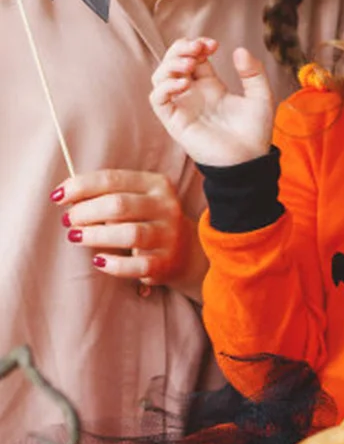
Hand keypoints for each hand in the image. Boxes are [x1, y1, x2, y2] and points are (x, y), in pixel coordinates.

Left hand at [56, 168, 199, 289]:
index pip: (112, 179)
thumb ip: (108, 193)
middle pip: (117, 204)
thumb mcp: (137, 198)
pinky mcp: (166, 262)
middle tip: (69, 220)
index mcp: (156, 185)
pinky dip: (113, 264)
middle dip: (85, 212)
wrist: (186, 250)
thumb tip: (67, 197)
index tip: (58, 197)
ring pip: (128, 233)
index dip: (80, 186)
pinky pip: (136, 265)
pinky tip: (98, 260)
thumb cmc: (148, 219)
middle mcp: (166, 207)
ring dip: (94, 236)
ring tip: (77, 237)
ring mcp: (168, 235)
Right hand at [149, 38, 276, 165]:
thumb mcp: (260, 96)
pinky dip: (165, 87)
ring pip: (160, 77)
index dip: (197, 45)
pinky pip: (158, 100)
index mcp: (210, 85)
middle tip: (198, 47)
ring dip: (170, 65)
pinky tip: (184, 84)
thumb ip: (253, 73)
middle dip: (181, 49)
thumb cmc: (254, 131)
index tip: (213, 44)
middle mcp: (193, 94)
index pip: (193, 57)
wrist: (249, 160)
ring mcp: (183, 106)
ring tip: (191, 64)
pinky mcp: (175, 121)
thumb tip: (239, 50)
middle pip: (172, 62)